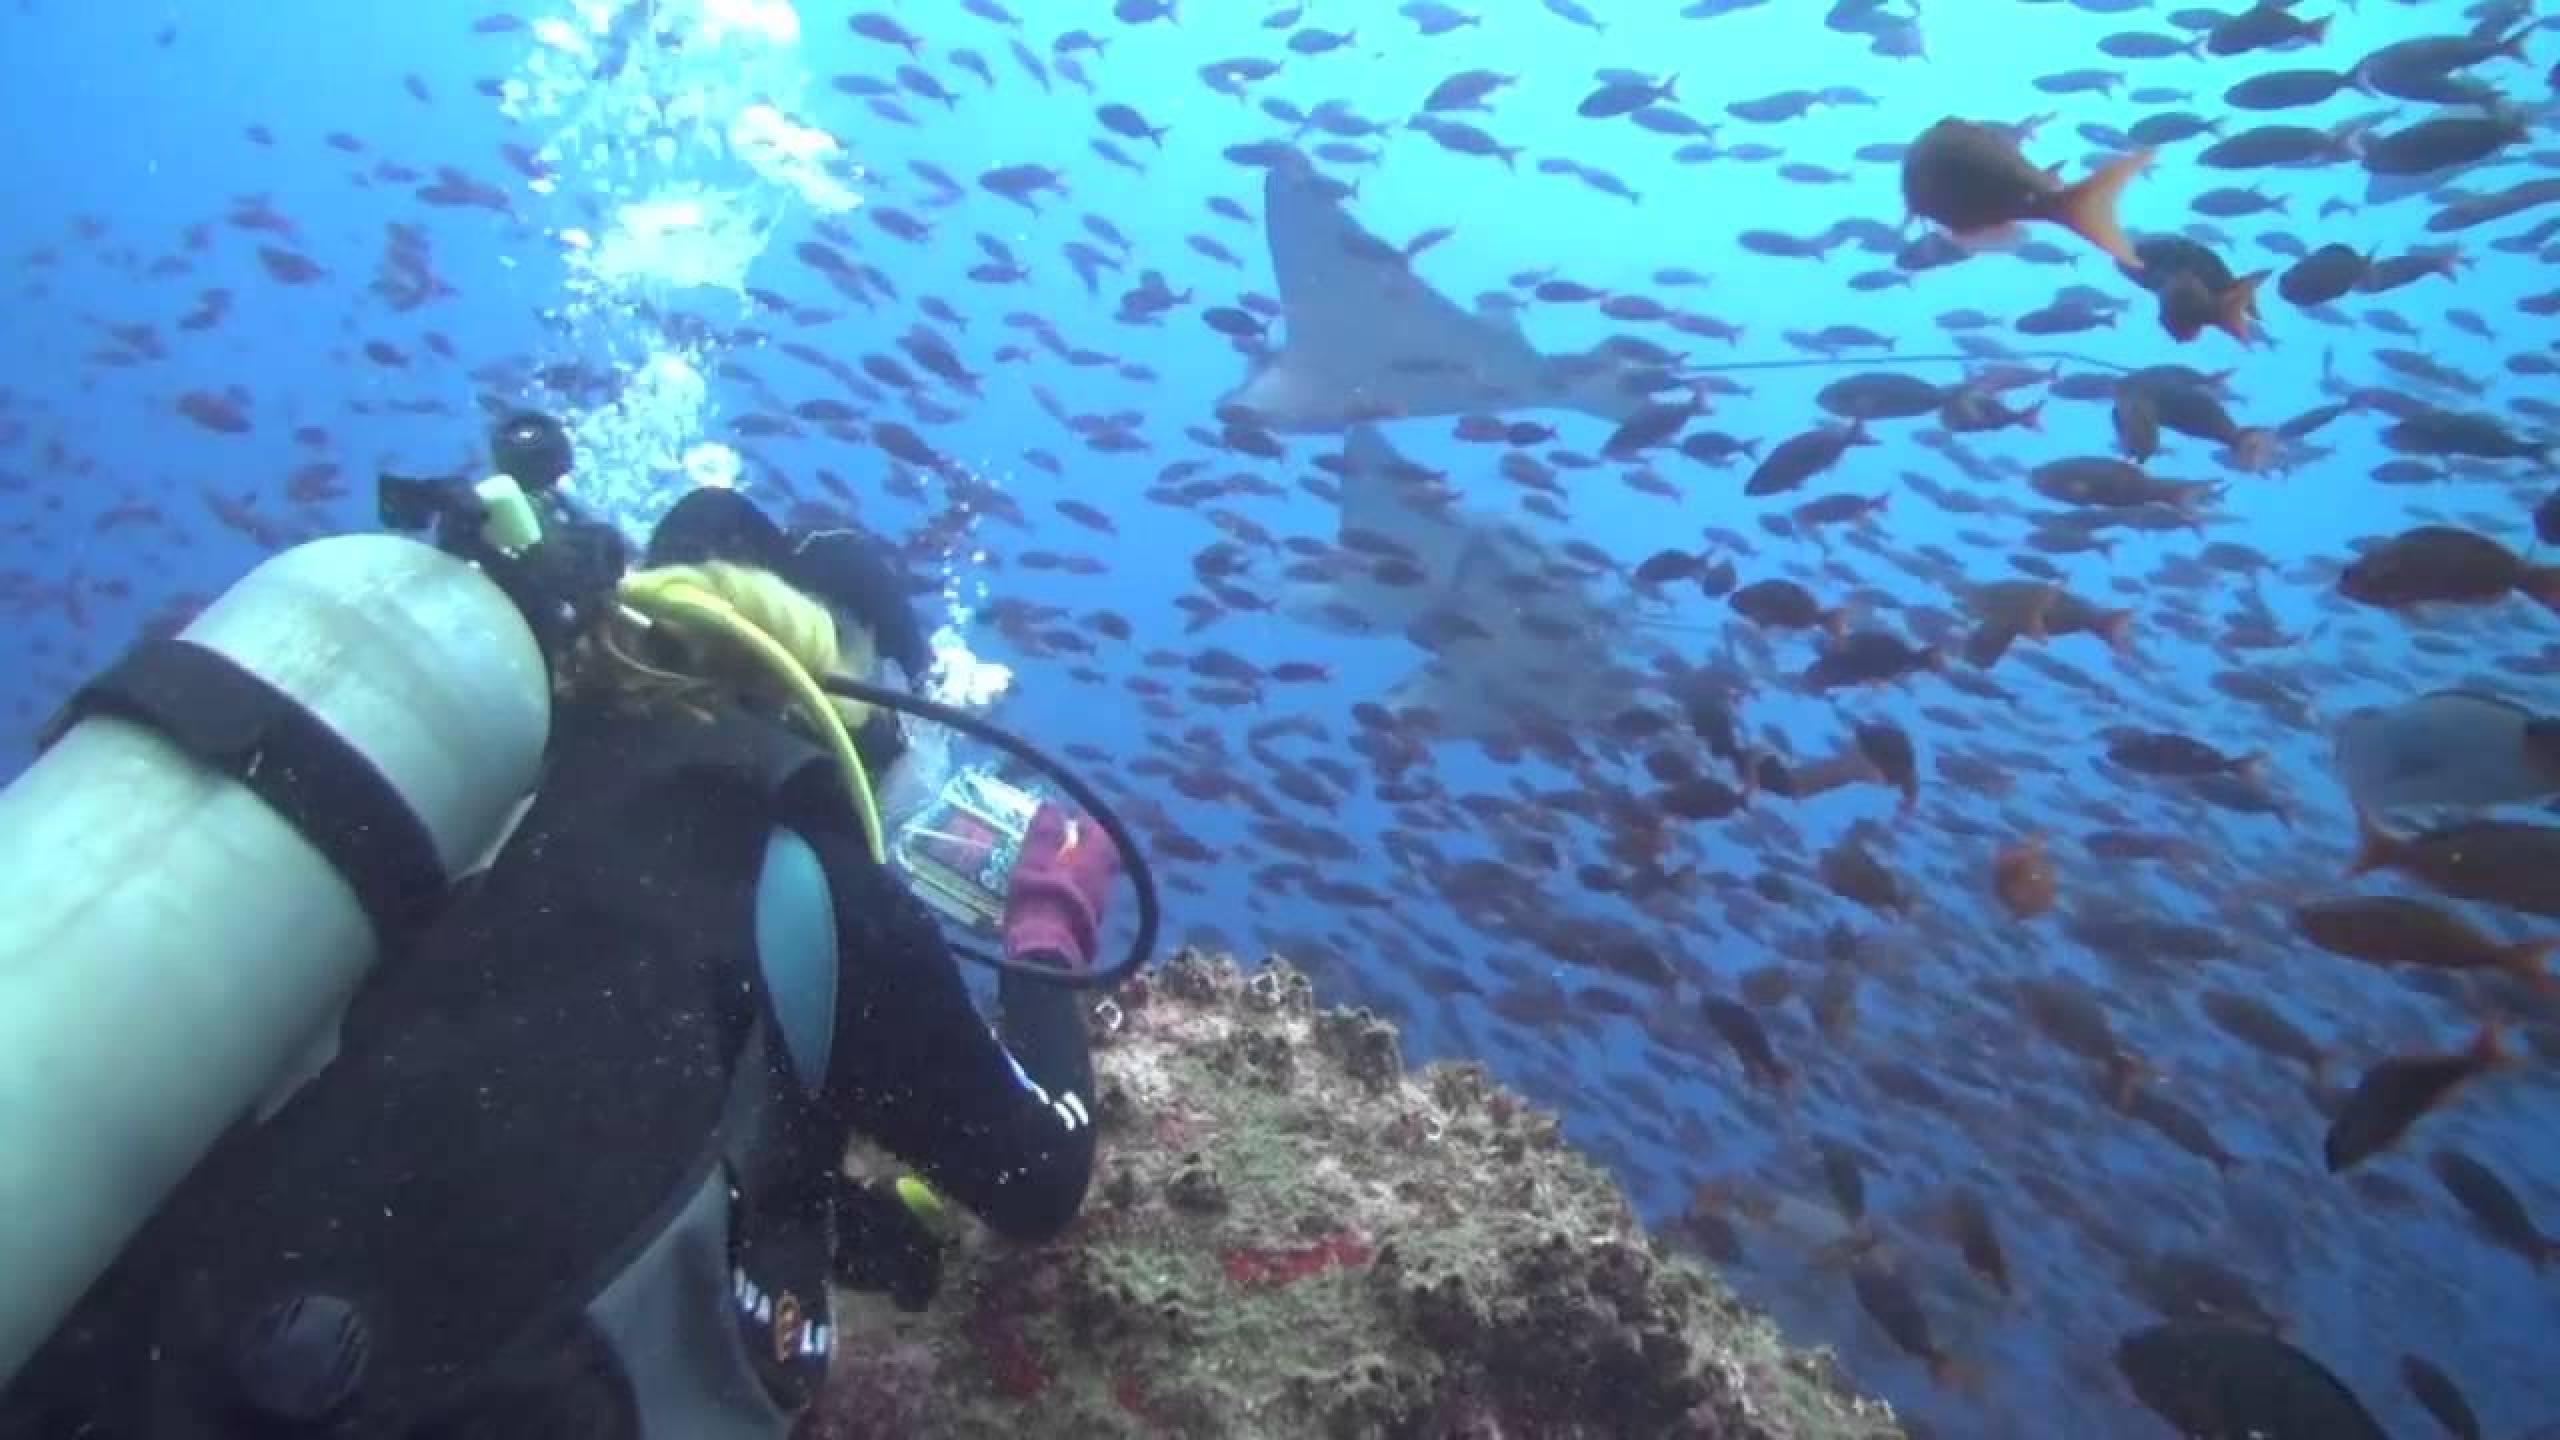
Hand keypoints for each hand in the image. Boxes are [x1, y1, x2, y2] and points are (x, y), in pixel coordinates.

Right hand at [1001, 802, 1120, 970]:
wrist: (1046, 954)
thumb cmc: (1038, 900)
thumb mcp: (1034, 861)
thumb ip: (1045, 833)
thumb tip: (1053, 805)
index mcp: (1094, 860)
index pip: (1101, 832)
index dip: (1088, 823)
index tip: (1073, 817)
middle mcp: (1105, 881)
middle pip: (1103, 857)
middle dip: (1088, 847)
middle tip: (1068, 841)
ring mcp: (1102, 906)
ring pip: (1097, 879)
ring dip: (1083, 869)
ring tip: (1061, 866)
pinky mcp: (1092, 926)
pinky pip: (1089, 898)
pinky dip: (1078, 889)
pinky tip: (1061, 893)